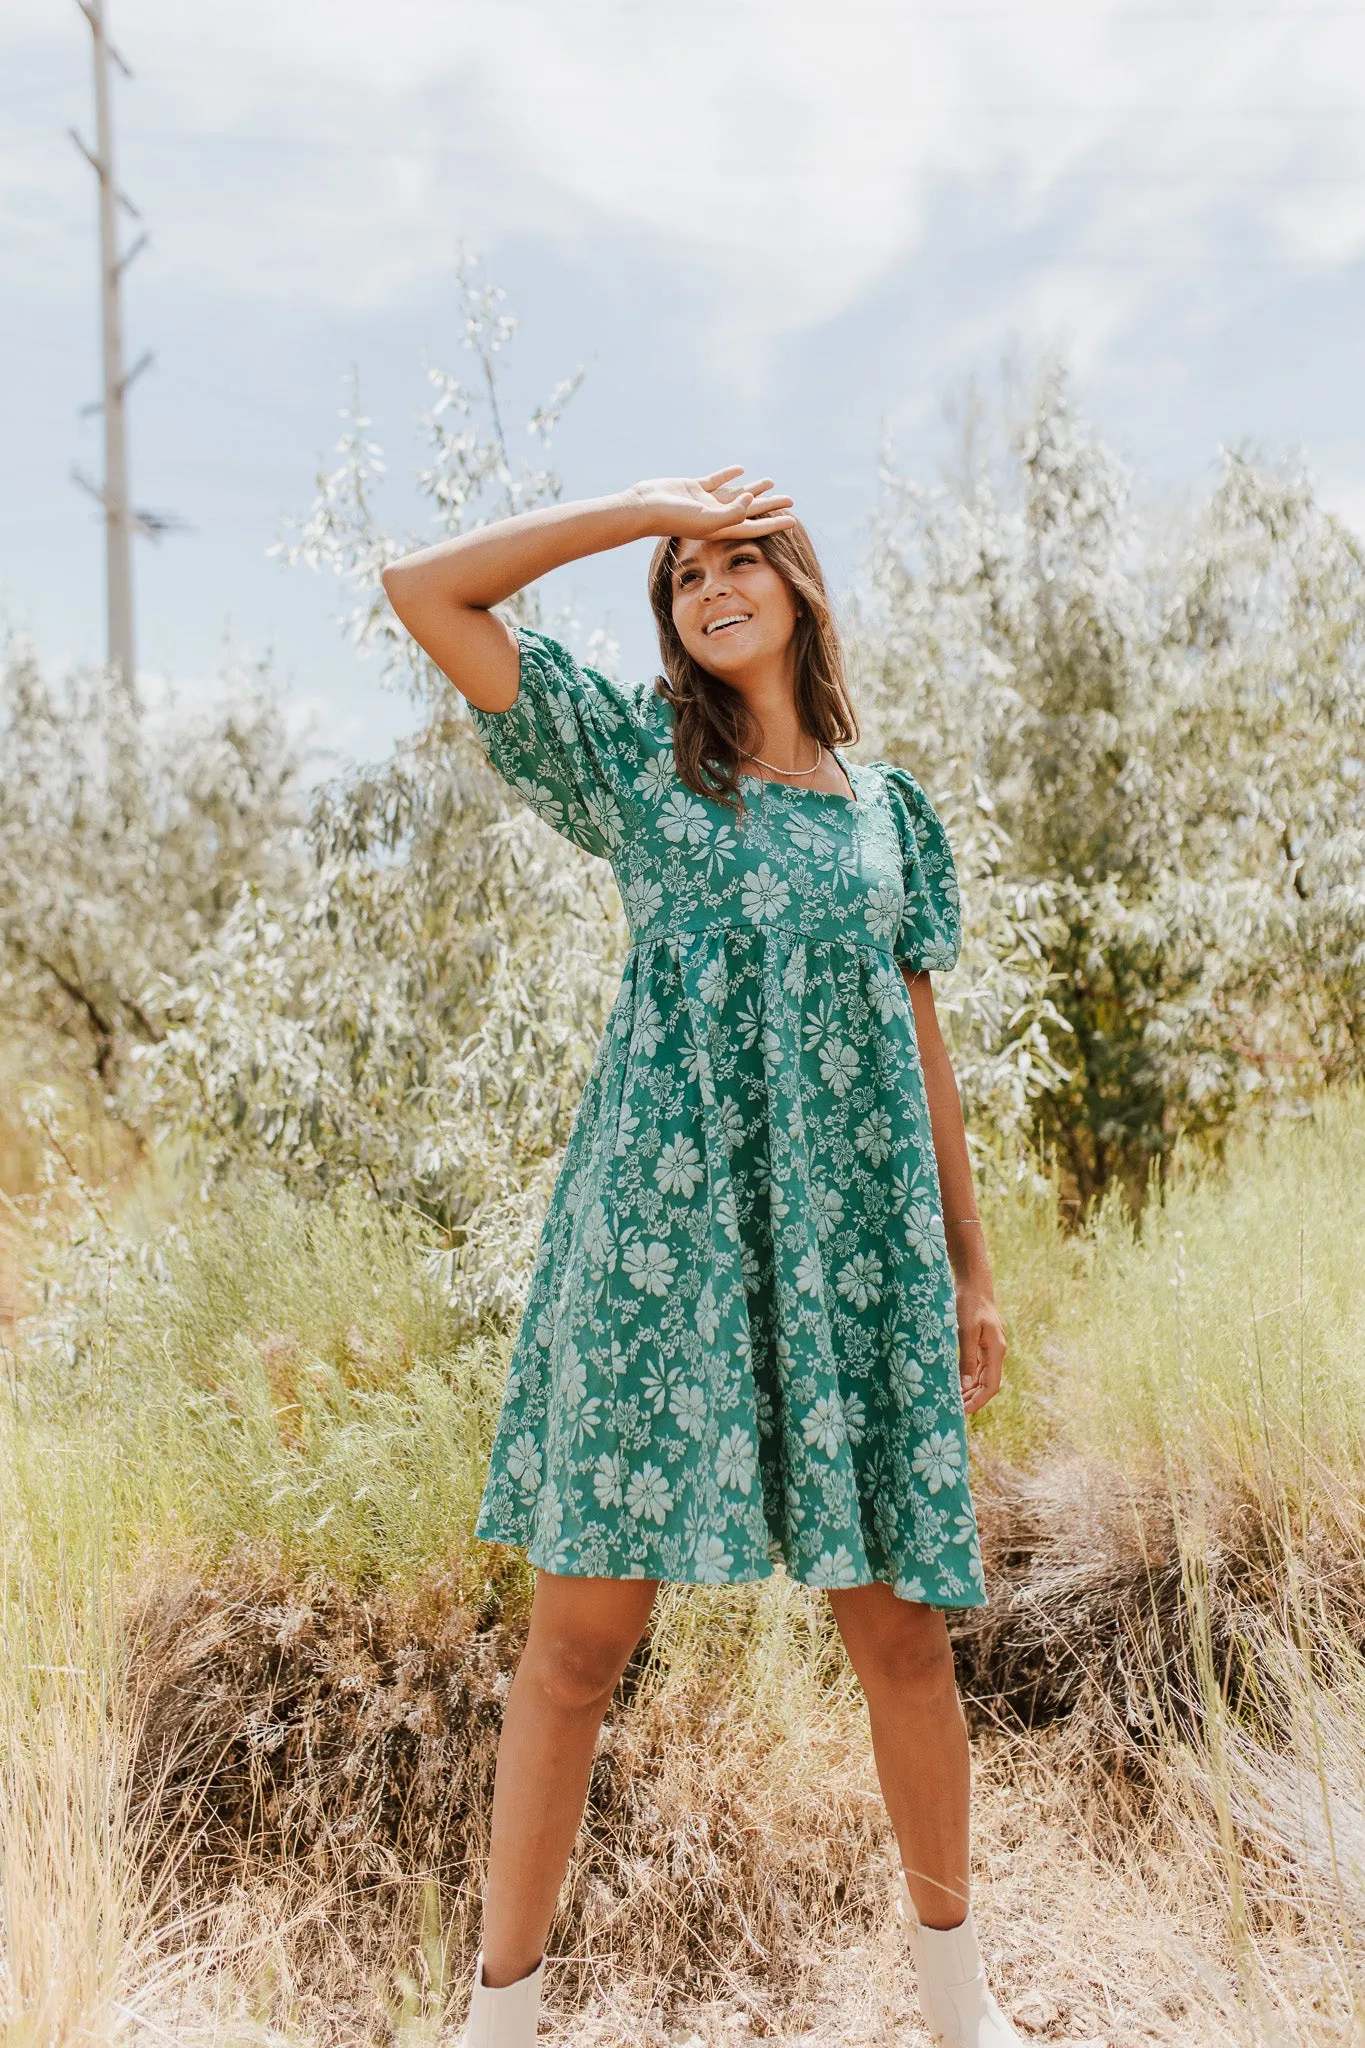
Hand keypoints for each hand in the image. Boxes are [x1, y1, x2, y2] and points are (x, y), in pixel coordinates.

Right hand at [624, 467, 796, 540]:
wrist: (644, 507)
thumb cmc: (673, 517)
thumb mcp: (706, 519)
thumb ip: (731, 513)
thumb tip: (750, 501)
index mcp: (721, 528)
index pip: (754, 526)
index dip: (774, 524)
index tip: (793, 521)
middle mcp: (716, 516)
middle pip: (750, 510)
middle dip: (770, 506)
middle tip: (790, 500)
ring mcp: (705, 501)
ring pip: (736, 494)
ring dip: (753, 489)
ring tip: (771, 482)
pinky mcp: (695, 488)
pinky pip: (718, 481)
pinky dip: (729, 475)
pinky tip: (740, 470)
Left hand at [955, 1285, 1006, 1415]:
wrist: (974, 1284)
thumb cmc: (969, 1304)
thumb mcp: (966, 1331)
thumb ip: (966, 1358)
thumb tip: (966, 1385)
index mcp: (996, 1351)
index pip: (991, 1386)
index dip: (978, 1401)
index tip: (963, 1413)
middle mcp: (996, 1352)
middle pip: (987, 1384)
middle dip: (973, 1399)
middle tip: (953, 1411)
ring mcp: (990, 1348)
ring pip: (983, 1377)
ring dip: (970, 1390)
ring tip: (953, 1401)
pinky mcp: (982, 1343)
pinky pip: (978, 1367)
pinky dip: (968, 1378)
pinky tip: (956, 1383)